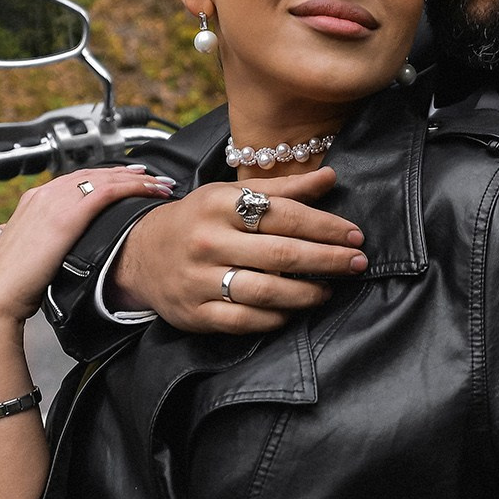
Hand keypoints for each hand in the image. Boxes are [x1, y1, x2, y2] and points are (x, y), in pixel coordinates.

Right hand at [0, 165, 174, 337]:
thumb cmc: (13, 285)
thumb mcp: (28, 254)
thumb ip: (40, 242)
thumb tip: (50, 244)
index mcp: (32, 201)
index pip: (76, 180)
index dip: (105, 178)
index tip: (127, 179)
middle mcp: (44, 194)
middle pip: (94, 174)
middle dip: (126, 174)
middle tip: (152, 176)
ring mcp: (55, 201)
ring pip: (106, 178)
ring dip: (137, 179)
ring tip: (160, 183)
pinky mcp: (68, 213)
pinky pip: (109, 191)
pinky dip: (134, 187)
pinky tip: (151, 190)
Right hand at [112, 167, 368, 333]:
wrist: (139, 254)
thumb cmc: (198, 220)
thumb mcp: (231, 194)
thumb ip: (282, 189)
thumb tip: (331, 177)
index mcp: (219, 205)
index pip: (283, 215)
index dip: (325, 226)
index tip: (355, 234)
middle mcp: (208, 242)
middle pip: (281, 254)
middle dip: (328, 259)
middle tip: (358, 263)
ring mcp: (200, 280)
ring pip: (266, 291)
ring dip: (307, 293)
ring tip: (329, 289)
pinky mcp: (197, 313)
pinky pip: (245, 320)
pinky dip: (276, 318)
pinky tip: (294, 310)